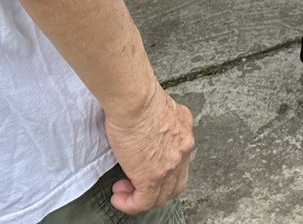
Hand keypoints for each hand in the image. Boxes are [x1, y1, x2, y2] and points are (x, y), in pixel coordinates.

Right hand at [105, 87, 194, 213]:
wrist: (134, 100)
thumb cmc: (138, 97)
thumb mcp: (158, 108)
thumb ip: (158, 123)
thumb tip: (147, 130)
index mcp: (184, 127)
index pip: (180, 157)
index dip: (163, 168)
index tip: (142, 166)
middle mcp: (184, 146)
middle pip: (176, 181)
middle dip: (156, 188)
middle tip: (135, 184)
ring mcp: (172, 164)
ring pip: (162, 196)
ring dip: (140, 197)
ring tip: (122, 191)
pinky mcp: (154, 177)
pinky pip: (144, 202)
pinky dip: (130, 204)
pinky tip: (118, 197)